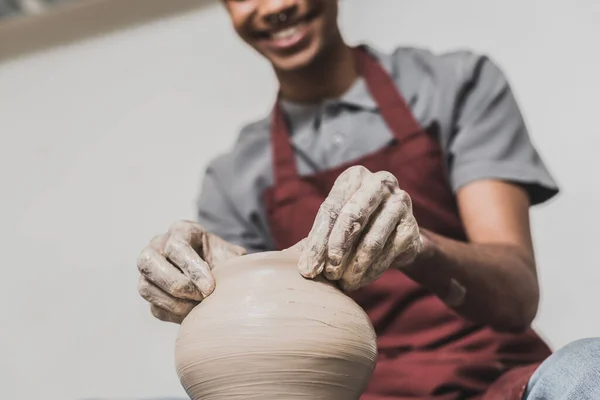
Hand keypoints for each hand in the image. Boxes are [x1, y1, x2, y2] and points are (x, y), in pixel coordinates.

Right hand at [137, 220, 245, 322]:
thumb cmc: (224, 259)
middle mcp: (158, 246)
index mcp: (181, 230)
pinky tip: (192, 314)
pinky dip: (173, 314)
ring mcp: (149, 270)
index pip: (176, 247)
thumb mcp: (231, 256)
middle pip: (149, 262)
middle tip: (201, 297)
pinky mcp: (150, 292)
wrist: (218, 272)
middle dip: (176, 284)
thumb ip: (231, 263)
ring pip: (146, 287)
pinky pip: (154, 307)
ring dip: (174, 302)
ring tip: (199, 308)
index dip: (192, 269)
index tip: (210, 288)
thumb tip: (234, 281)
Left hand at [298, 166, 421, 291]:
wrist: (394, 236)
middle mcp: (379, 183)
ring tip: (342, 283)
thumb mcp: (333, 227)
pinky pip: (388, 254)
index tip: (307, 268)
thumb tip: (289, 261)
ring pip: (372, 239)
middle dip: (336, 247)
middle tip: (327, 273)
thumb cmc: (355, 228)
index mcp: (354, 177)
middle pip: (353, 216)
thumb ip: (314, 239)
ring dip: (354, 266)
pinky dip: (371, 272)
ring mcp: (400, 203)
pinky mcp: (413, 227)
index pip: (330, 209)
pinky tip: (359, 281)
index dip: (317, 241)